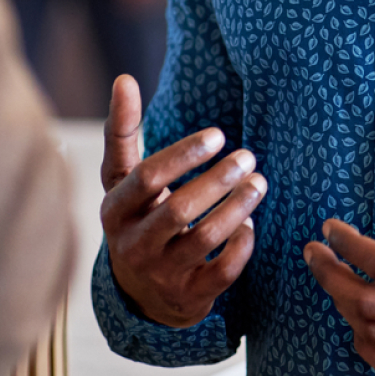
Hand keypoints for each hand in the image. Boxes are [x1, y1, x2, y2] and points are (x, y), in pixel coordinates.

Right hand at [100, 74, 264, 327]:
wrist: (140, 292)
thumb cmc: (137, 217)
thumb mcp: (123, 180)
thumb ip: (123, 132)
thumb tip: (124, 79)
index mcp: (115, 210)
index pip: (146, 177)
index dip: (184, 154)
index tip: (219, 135)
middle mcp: (132, 245)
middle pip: (179, 208)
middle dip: (218, 180)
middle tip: (248, 157)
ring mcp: (160, 274)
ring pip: (204, 239)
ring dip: (238, 207)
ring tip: (259, 183)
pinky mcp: (189, 296)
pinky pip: (222, 272)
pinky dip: (241, 246)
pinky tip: (251, 224)